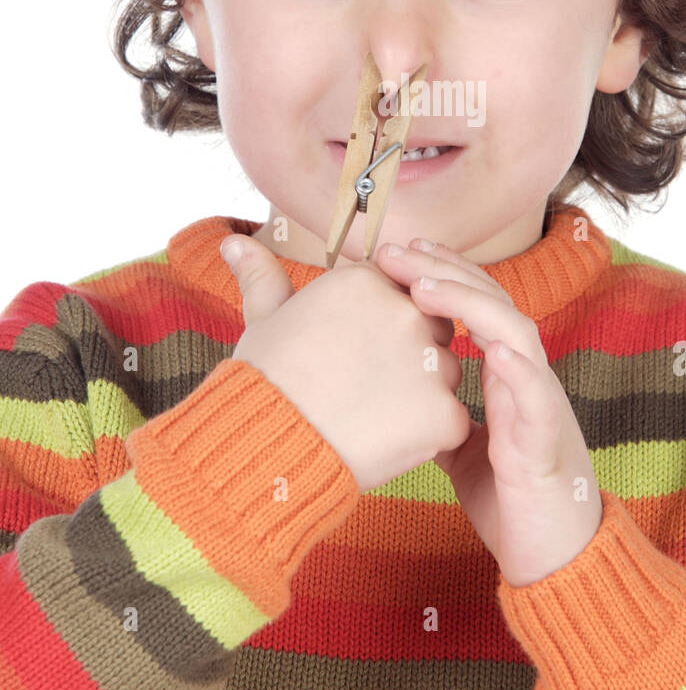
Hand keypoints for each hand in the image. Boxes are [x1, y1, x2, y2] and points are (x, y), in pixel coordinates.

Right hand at [220, 235, 470, 492]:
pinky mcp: (443, 413)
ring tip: (369, 413)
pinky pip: (449, 420)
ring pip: (445, 373)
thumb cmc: (264, 381)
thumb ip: (262, 276)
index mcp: (366, 281)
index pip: (395, 291)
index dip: (374, 324)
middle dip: (407, 352)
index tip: (349, 350)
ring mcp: (429, 362)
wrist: (268, 445)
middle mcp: (406, 312)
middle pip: (429, 327)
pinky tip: (385, 440)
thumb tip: (232, 244)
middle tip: (361, 384)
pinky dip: (426, 433)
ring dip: (421, 392)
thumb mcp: (262, 319)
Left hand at [375, 238, 603, 586]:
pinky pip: (537, 396)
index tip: (399, 251)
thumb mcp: (463, 451)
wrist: (556, 560)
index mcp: (506, 375)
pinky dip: (515, 368)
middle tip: (396, 251)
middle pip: (493, 303)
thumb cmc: (513, 502)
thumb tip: (405, 397)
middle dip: (444, 270)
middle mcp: (527, 378)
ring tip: (426, 287)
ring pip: (516, 334)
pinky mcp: (546, 443)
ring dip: (471, 305)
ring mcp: (540, 406)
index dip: (442, 271)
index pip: (477, 304)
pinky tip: (487, 348)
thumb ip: (442, 417)